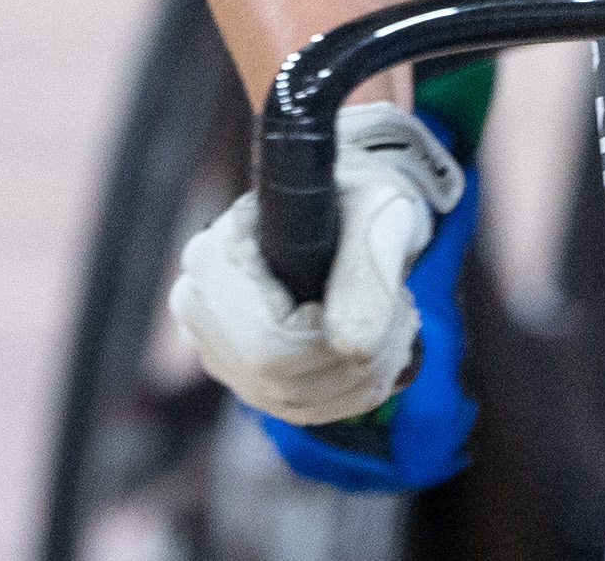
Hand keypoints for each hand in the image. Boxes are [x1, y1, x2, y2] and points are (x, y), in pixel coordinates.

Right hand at [169, 105, 465, 426]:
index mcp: (215, 257)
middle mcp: (200, 305)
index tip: (392, 302)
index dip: (337, 345)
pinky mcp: (243, 373)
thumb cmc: (362, 196)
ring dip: (365, 375)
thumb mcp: (380, 213)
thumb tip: (352, 349)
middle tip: (404, 312)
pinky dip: (354, 389)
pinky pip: (299, 409)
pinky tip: (380, 349)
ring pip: (293, 402)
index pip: (268, 345)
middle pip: (279, 380)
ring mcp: (216, 345)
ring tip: (396, 322)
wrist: (353, 205)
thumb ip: (368, 274)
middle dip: (361, 360)